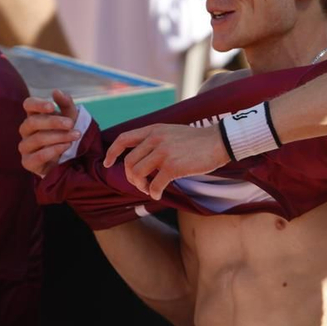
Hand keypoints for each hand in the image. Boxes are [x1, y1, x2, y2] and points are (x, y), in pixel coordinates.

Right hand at [19, 89, 82, 176]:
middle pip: (32, 122)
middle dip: (53, 122)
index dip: (37, 104)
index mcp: (34, 116)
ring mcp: (25, 146)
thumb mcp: (70, 117)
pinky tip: (66, 146)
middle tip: (70, 123)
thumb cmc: (64, 134)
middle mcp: (26, 130)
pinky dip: (53, 150)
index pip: (28, 104)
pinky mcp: (28, 162)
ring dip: (58, 136)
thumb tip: (56, 91)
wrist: (66, 159)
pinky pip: (37, 156)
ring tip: (74, 136)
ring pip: (37, 139)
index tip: (52, 106)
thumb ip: (65, 103)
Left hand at [103, 121, 228, 199]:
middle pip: (129, 162)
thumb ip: (155, 140)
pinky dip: (154, 193)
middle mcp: (155, 139)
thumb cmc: (197, 141)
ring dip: (140, 186)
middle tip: (140, 185)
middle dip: (130, 177)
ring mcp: (163, 152)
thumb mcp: (171, 132)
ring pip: (137, 173)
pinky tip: (158, 195)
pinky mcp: (172, 166)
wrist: (219, 141)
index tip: (107, 163)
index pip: (123, 139)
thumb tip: (141, 159)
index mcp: (153, 129)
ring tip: (149, 190)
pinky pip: (154, 184)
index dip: (112, 152)